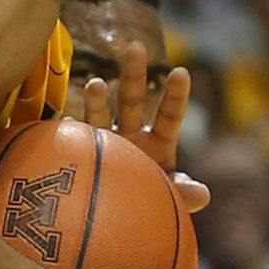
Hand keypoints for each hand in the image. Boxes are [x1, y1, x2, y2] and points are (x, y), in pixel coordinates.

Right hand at [80, 41, 207, 210]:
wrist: (115, 220)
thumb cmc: (148, 207)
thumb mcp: (168, 199)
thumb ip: (182, 194)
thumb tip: (203, 195)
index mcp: (157, 142)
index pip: (171, 114)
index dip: (176, 95)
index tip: (182, 72)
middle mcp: (129, 135)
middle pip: (132, 100)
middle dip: (134, 74)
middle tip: (135, 48)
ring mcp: (102, 142)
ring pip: (100, 114)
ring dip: (98, 99)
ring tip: (95, 84)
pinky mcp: (79, 154)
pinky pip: (73, 141)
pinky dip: (69, 133)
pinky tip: (64, 124)